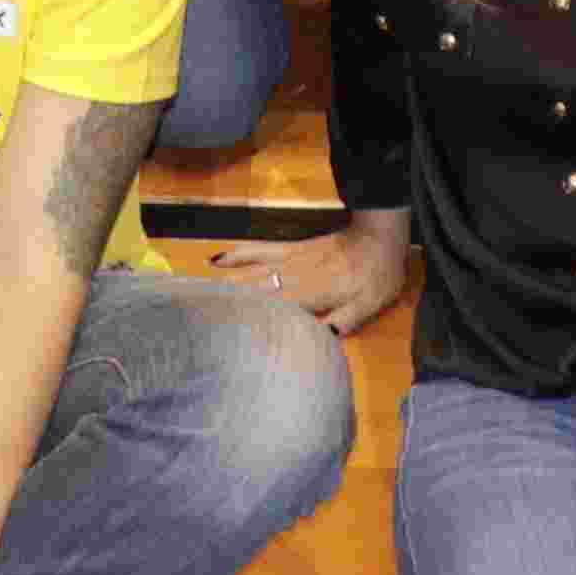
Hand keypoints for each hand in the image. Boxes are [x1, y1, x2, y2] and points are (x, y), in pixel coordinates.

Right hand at [202, 213, 413, 329]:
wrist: (379, 236)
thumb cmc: (376, 276)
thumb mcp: (368, 305)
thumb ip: (344, 321)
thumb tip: (319, 338)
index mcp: (310, 293)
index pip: (273, 310)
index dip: (248, 321)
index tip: (221, 334)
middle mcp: (292, 276)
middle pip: (253, 291)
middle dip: (226, 304)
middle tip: (197, 318)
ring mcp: (288, 259)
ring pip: (249, 271)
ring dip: (223, 283)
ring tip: (196, 295)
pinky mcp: (290, 248)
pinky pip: (257, 250)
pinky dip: (236, 254)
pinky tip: (216, 259)